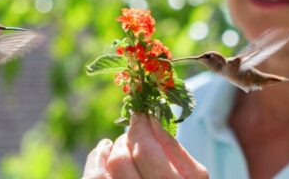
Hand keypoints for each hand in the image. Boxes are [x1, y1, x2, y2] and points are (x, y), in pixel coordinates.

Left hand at [82, 113, 207, 178]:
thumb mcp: (193, 177)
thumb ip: (172, 148)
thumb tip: (148, 118)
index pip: (145, 149)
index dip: (139, 126)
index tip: (140, 116)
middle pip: (121, 159)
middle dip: (125, 140)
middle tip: (133, 135)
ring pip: (102, 173)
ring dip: (107, 152)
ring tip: (115, 146)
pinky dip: (95, 165)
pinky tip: (103, 156)